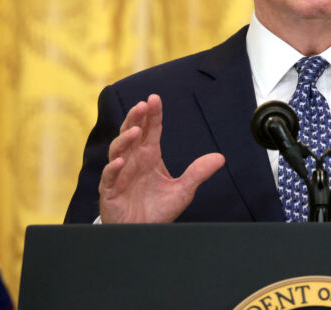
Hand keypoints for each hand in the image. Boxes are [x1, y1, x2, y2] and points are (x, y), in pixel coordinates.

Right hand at [98, 94, 224, 222]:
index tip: (155, 98)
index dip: (152, 115)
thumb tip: (220, 157)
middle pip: (132, 133)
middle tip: (142, 105)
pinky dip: (114, 168)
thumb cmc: (158, 209)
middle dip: (136, 118)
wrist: (142, 231)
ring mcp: (120, 174)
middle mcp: (134, 160)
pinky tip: (122, 161)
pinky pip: (110, 177)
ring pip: (118, 150)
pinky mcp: (110, 191)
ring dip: (125, 139)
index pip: (151, 130)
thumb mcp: (183, 190)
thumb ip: (198, 173)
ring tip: (135, 130)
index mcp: (149, 156)